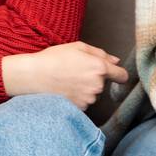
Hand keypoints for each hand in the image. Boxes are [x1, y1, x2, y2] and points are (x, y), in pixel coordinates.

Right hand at [3, 42, 128, 110]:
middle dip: (94, 78)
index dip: (118, 74)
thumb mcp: (77, 47)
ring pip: (93, 93)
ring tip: (67, 80)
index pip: (122, 76)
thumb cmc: (53, 58)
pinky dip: (77, 97)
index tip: (114, 74)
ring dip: (85, 88)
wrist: (33, 76)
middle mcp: (97, 85)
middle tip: (75, 71)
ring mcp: (89, 99)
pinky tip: (65, 89)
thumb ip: (100, 53)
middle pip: (103, 83)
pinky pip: (84, 102)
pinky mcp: (80, 108)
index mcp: (99, 67)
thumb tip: (116, 60)